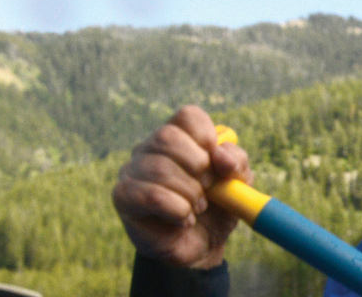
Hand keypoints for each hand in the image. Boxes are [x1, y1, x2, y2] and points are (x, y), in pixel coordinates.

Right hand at [111, 106, 250, 268]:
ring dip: (190, 192)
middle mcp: (150, 148)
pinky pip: (150, 196)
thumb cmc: (217, 207)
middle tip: (209, 187)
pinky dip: (177, 210)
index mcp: (179, 137)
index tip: (218, 160)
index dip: (206, 135)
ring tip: (199, 207)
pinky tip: (183, 219)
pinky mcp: (123, 196)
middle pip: (168, 136)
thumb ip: (236, 161)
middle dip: (197, 165)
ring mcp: (132, 170)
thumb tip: (220, 155)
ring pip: (159, 168)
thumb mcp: (238, 182)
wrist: (202, 246)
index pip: (187, 116)